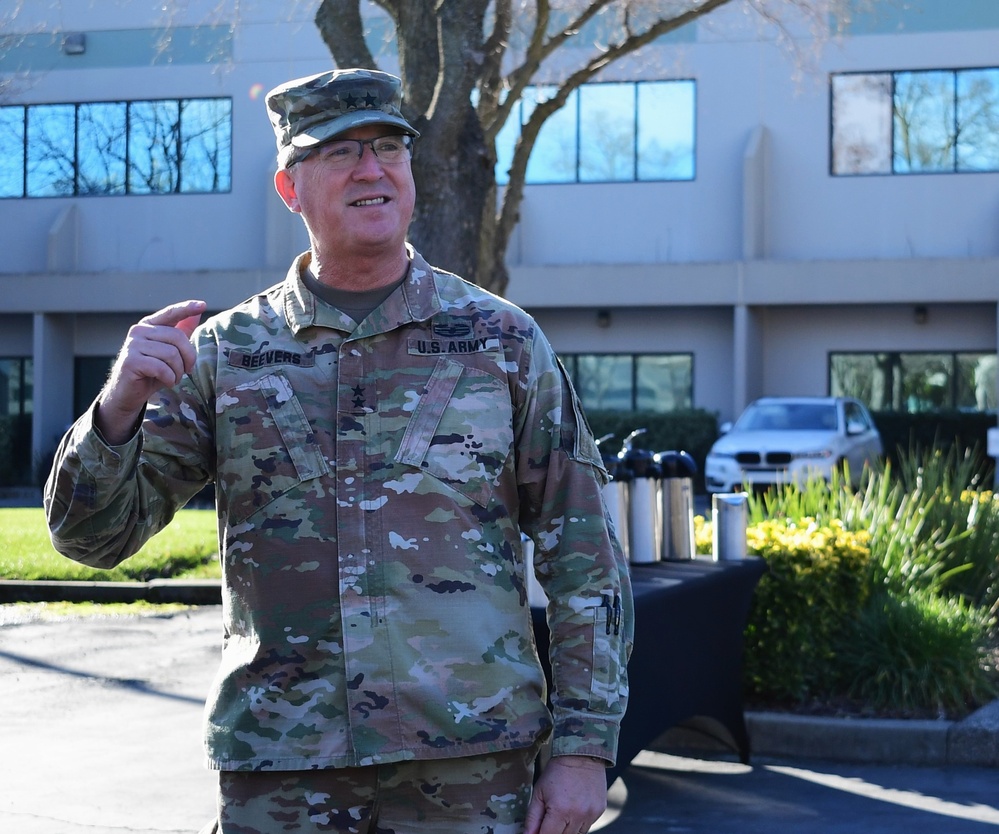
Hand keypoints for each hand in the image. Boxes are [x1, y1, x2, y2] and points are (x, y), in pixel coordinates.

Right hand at [96, 300, 205, 443]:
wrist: (128, 394)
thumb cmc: (151, 372)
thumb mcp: (169, 352)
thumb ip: (181, 332)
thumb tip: (197, 313)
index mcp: (149, 325)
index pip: (170, 313)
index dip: (186, 309)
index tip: (202, 305)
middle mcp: (139, 331)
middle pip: (178, 337)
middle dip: (188, 357)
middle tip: (187, 370)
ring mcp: (133, 345)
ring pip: (171, 354)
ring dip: (178, 371)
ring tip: (173, 378)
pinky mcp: (130, 361)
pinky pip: (161, 367)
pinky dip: (169, 378)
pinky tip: (166, 382)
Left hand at [524, 755, 606, 833]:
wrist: (581, 755)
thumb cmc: (557, 771)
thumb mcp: (539, 792)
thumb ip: (532, 818)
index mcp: (560, 810)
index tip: (539, 830)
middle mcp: (577, 815)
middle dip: (554, 831)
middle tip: (550, 817)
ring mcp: (590, 814)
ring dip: (567, 829)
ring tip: (563, 811)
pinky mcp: (599, 811)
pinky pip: (586, 826)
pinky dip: (578, 822)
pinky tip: (574, 808)